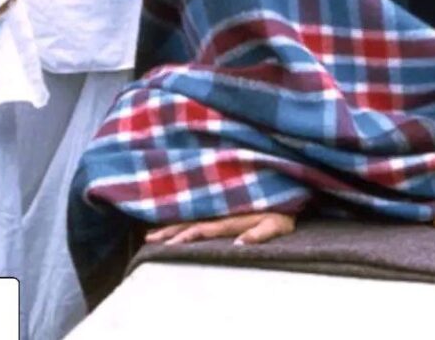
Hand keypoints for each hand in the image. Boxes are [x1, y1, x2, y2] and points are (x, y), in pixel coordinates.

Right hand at [145, 211, 295, 246]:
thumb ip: (259, 235)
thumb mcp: (275, 225)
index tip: (167, 245)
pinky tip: (170, 223)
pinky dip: (181, 217)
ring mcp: (218, 207)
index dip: (184, 237)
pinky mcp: (221, 206)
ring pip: (189, 216)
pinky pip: (196, 213)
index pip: (202, 228)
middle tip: (148, 239)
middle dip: (169, 230)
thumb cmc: (281, 212)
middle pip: (189, 222)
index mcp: (229, 218)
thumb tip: (239, 245)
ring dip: (170, 224)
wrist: (286, 190)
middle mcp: (220, 211)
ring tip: (151, 233)